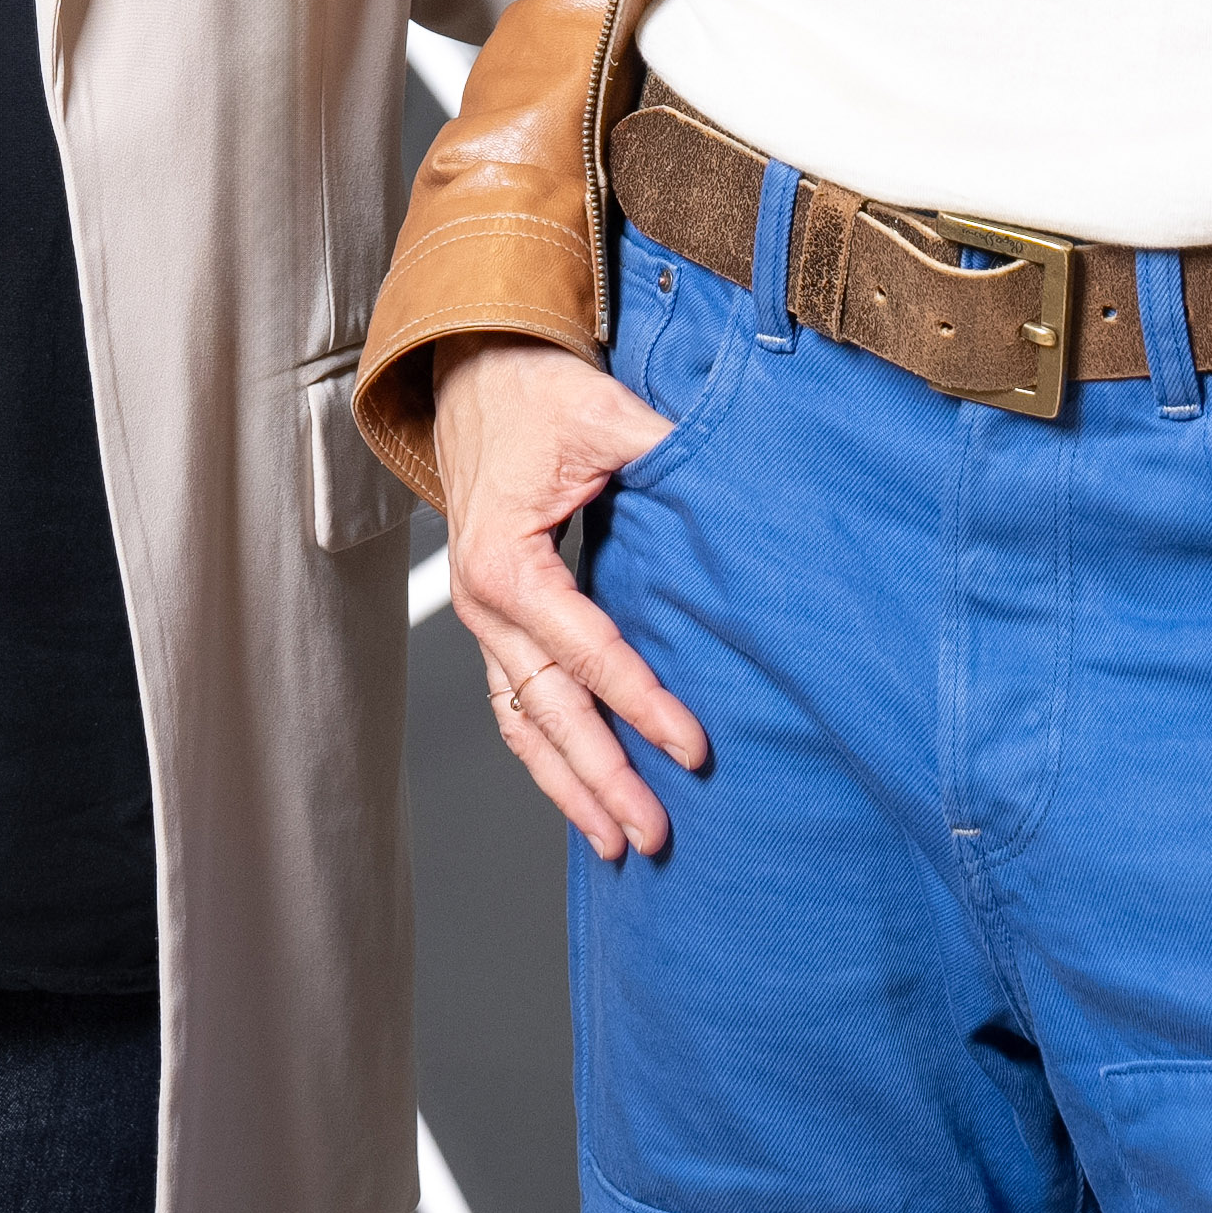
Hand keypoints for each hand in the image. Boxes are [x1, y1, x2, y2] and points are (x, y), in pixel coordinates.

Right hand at [431, 338, 713, 861]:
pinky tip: (582, 796)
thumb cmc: (532, 394)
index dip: (643, 703)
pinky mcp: (496, 623)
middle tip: (654, 830)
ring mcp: (482, 619)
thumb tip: (739, 482)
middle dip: (601, 777)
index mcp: (505, 560)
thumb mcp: (605, 413)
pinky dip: (547, 757)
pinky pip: (517, 705)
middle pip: (547, 710)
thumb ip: (667, 452)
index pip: (585, 651)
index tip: (694, 749)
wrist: (472, 370)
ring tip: (619, 842)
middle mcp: (482, 602)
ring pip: (522, 724)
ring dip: (570, 787)